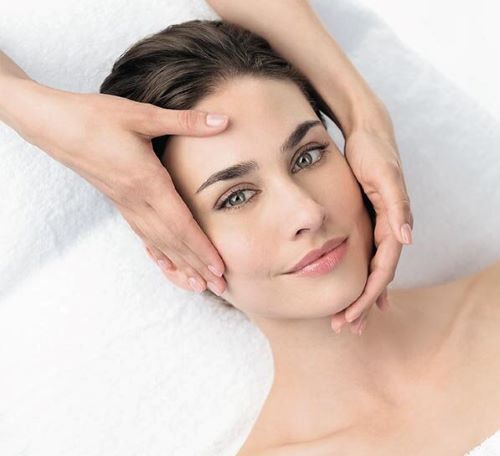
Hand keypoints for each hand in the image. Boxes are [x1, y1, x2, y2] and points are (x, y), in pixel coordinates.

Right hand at [13, 80, 228, 295]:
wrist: (54, 125)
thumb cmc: (96, 117)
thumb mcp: (143, 114)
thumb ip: (186, 121)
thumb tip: (223, 120)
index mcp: (147, 182)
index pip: (181, 224)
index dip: (202, 248)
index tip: (219, 268)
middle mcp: (137, 201)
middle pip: (172, 241)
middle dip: (197, 265)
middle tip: (219, 287)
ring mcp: (126, 205)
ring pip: (158, 243)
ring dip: (180, 265)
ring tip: (198, 285)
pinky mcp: (120, 203)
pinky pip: (142, 235)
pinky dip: (157, 252)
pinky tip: (166, 264)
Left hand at [330, 112, 413, 334]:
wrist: (366, 132)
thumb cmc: (372, 151)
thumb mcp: (383, 174)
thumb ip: (396, 204)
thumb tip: (407, 238)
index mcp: (393, 222)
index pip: (383, 268)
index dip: (369, 293)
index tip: (351, 314)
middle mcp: (389, 228)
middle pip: (378, 275)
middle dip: (363, 303)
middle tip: (345, 327)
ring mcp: (379, 226)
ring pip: (371, 270)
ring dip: (361, 296)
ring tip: (348, 320)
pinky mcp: (368, 221)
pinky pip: (365, 256)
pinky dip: (361, 277)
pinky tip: (355, 292)